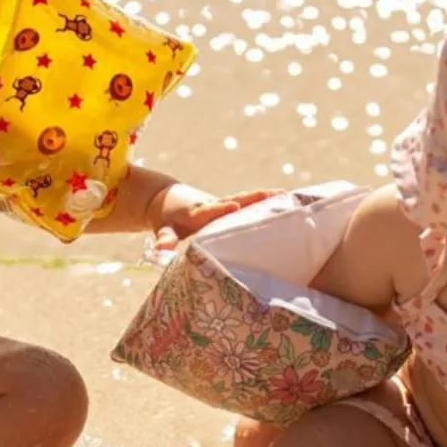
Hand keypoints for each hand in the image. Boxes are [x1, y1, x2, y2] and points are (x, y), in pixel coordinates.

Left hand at [153, 188, 282, 251]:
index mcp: (198, 212)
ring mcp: (225, 205)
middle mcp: (215, 205)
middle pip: (237, 200)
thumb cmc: (165, 219)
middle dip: (255, 198)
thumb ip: (165, 240)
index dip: (221, 208)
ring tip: (287, 196)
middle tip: (276, 195)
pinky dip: (266, 202)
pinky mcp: (232, 207)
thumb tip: (159, 251)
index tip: (233, 206)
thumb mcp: (163, 229)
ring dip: (265, 198)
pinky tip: (287, 201)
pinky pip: (249, 204)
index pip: (211, 210)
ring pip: (246, 200)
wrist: (166, 199)